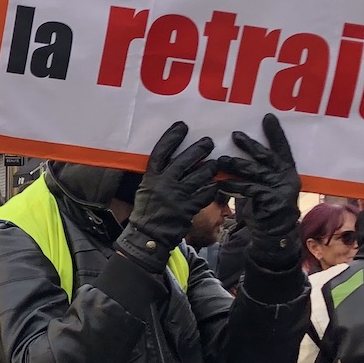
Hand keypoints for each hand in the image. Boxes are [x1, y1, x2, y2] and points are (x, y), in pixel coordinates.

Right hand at [113, 122, 222, 274]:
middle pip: (184, 160)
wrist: (148, 236)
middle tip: (208, 142)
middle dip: (199, 149)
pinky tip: (217, 185)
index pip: (161, 151)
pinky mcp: (188, 209)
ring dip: (210, 167)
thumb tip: (173, 159)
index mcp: (151, 177)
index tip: (182, 126)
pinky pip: (205, 195)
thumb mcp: (146, 188)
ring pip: (199, 176)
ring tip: (216, 162)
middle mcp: (164, 184)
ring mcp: (177, 196)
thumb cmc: (147, 211)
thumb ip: (159, 175)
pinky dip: (212, 189)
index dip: (172, 137)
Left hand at [216, 113, 302, 256]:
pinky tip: (220, 185)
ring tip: (221, 161)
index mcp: (287, 170)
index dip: (276, 133)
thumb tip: (231, 153)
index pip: (283, 147)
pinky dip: (233, 187)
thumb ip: (256, 170)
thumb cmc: (264, 205)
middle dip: (251, 145)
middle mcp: (288, 177)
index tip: (268, 116)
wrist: (273, 233)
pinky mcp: (273, 201)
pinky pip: (249, 190)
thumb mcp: (263, 185)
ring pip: (255, 172)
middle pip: (267, 156)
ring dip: (236, 165)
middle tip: (235, 135)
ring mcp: (282, 189)